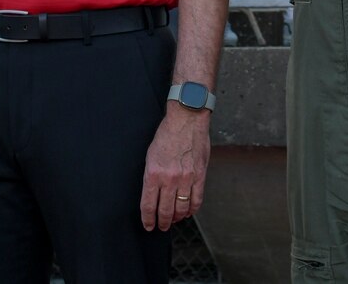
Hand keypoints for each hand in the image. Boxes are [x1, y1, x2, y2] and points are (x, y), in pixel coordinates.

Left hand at [139, 106, 209, 230]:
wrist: (186, 120)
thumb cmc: (167, 134)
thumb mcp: (151, 155)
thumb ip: (152, 175)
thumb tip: (153, 194)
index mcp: (153, 173)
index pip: (148, 205)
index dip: (148, 219)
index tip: (148, 225)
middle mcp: (169, 179)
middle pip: (165, 211)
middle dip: (162, 222)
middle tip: (161, 226)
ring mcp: (186, 179)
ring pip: (181, 209)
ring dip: (177, 218)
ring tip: (174, 220)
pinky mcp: (199, 176)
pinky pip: (196, 200)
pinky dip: (191, 209)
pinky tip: (188, 212)